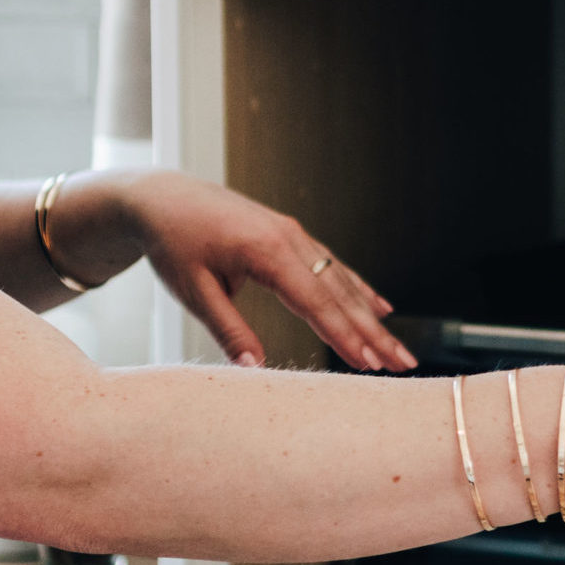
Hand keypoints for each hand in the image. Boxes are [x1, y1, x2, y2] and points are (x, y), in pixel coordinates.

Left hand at [119, 173, 414, 371]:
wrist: (160, 196)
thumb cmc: (172, 242)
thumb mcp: (192, 290)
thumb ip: (228, 330)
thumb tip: (256, 368)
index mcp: (266, 251)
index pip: (315, 302)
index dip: (343, 335)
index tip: (368, 364)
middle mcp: (290, 238)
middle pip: (340, 294)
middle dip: (374, 332)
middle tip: (403, 363)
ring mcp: (294, 235)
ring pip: (342, 282)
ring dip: (371, 318)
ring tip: (396, 349)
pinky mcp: (292, 236)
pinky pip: (333, 267)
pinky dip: (359, 289)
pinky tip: (380, 308)